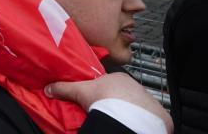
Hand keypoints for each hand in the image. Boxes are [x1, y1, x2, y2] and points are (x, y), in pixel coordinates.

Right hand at [46, 73, 171, 133]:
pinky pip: (151, 119)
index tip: (98, 103)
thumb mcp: (80, 91)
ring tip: (122, 123)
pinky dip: (145, 124)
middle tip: (109, 115)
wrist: (127, 115)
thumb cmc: (104, 98)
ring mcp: (149, 101)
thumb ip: (64, 88)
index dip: (103, 94)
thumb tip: (47, 88)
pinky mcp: (160, 116)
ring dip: (132, 114)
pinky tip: (135, 128)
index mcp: (118, 78)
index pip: (110, 85)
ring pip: (138, 107)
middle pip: (125, 95)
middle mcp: (136, 86)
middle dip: (119, 104)